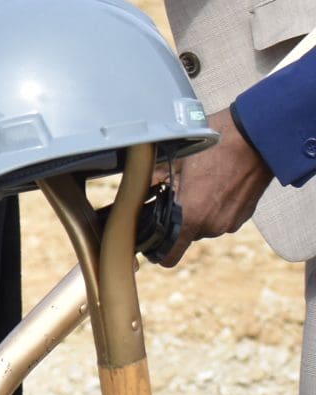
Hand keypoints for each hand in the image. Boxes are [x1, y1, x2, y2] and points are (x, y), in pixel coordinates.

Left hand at [162, 108, 270, 262]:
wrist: (257, 137)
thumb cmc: (214, 145)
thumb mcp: (174, 159)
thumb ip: (153, 180)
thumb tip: (136, 189)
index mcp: (191, 217)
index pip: (168, 256)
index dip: (155, 251)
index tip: (149, 238)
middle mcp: (212, 226)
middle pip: (184, 234)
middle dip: (176, 217)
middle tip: (172, 192)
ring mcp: (231, 222)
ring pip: (203, 225)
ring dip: (196, 210)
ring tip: (194, 183)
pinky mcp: (244, 215)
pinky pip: (220, 217)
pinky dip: (213, 207)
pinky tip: (211, 183)